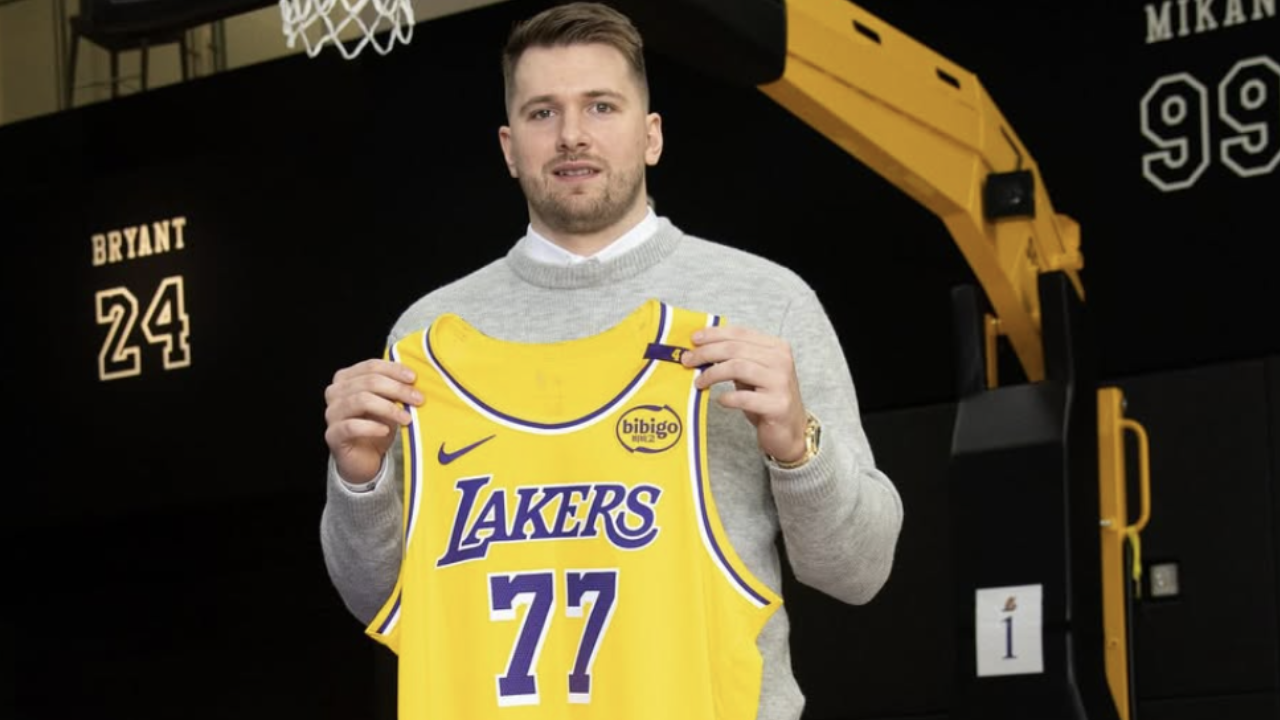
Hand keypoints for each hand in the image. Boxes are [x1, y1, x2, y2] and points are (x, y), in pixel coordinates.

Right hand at [324, 358, 422, 484]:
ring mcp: (332, 413)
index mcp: (346, 378)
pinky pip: (351, 426)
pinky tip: (386, 430)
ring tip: (406, 418)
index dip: (394, 370)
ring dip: (388, 408)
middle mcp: (335, 392)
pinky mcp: (333, 434)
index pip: (371, 366)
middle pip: (368, 382)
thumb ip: (395, 389)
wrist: (364, 457)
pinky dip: (371, 427)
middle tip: (418, 399)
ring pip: (361, 400)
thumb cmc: (376, 425)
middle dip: (397, 389)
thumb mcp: (388, 403)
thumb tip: (415, 380)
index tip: (414, 378)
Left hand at [680, 324, 807, 462]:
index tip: (693, 339)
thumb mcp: (753, 373)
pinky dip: (728, 398)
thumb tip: (700, 349)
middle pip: (735, 348)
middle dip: (707, 353)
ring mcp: (780, 383)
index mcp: (776, 347)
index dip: (714, 334)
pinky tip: (720, 400)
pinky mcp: (777, 405)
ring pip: (738, 367)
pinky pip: (744, 398)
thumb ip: (735, 358)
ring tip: (699, 382)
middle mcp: (781, 361)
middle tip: (688, 361)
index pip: (740, 333)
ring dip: (713, 374)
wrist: (790, 430)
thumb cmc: (766, 399)